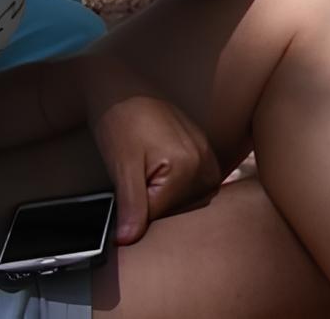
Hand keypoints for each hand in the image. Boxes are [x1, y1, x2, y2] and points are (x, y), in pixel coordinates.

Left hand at [85, 67, 218, 244]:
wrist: (126, 90)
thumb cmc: (121, 123)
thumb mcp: (121, 167)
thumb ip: (131, 205)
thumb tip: (128, 240)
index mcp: (188, 168)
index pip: (159, 215)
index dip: (133, 212)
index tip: (120, 197)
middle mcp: (206, 164)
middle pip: (177, 211)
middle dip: (152, 205)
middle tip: (133, 180)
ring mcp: (209, 158)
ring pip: (187, 202)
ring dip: (165, 199)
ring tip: (146, 174)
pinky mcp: (206, 154)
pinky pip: (195, 187)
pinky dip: (177, 189)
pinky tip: (159, 173)